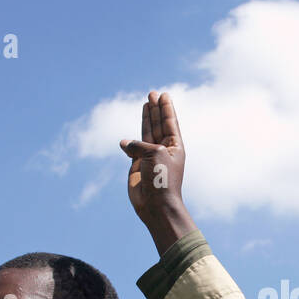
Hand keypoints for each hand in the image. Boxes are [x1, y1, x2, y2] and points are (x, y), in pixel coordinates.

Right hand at [120, 90, 185, 217]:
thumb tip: (124, 143)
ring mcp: (150, 158)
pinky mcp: (137, 166)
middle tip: (152, 94)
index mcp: (174, 147)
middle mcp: (162, 150)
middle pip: (158, 124)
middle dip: (156, 109)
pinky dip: (129, 143)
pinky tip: (125, 139)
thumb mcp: (154, 154)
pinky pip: (132, 149)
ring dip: (146, 119)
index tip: (164, 94)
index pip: (170, 122)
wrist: (155, 204)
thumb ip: (139, 144)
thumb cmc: (161, 179)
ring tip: (146, 104)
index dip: (166, 108)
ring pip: (146, 134)